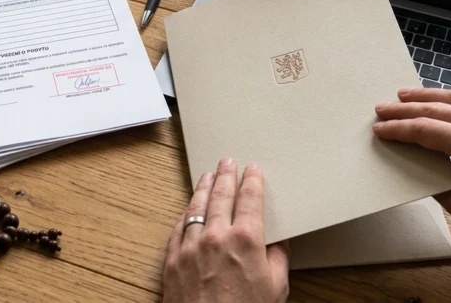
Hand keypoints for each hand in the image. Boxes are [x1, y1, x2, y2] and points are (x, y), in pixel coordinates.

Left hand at [163, 158, 289, 302]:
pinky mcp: (172, 258)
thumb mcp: (275, 288)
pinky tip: (189, 207)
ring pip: (196, 206)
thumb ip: (278, 258)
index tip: (253, 170)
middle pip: (221, 195)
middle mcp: (215, 236)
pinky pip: (179, 226)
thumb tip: (278, 240)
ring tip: (208, 175)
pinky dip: (186, 212)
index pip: (250, 198)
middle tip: (228, 162)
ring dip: (203, 187)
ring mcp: (190, 245)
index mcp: (246, 240)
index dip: (252, 180)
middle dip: (226, 175)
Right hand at [373, 88, 450, 251]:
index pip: (424, 129)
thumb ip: (436, 180)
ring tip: (405, 94)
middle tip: (383, 108)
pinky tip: (443, 102)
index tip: (380, 128)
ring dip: (429, 96)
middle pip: (436, 109)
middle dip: (405, 108)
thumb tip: (419, 167)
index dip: (398, 129)